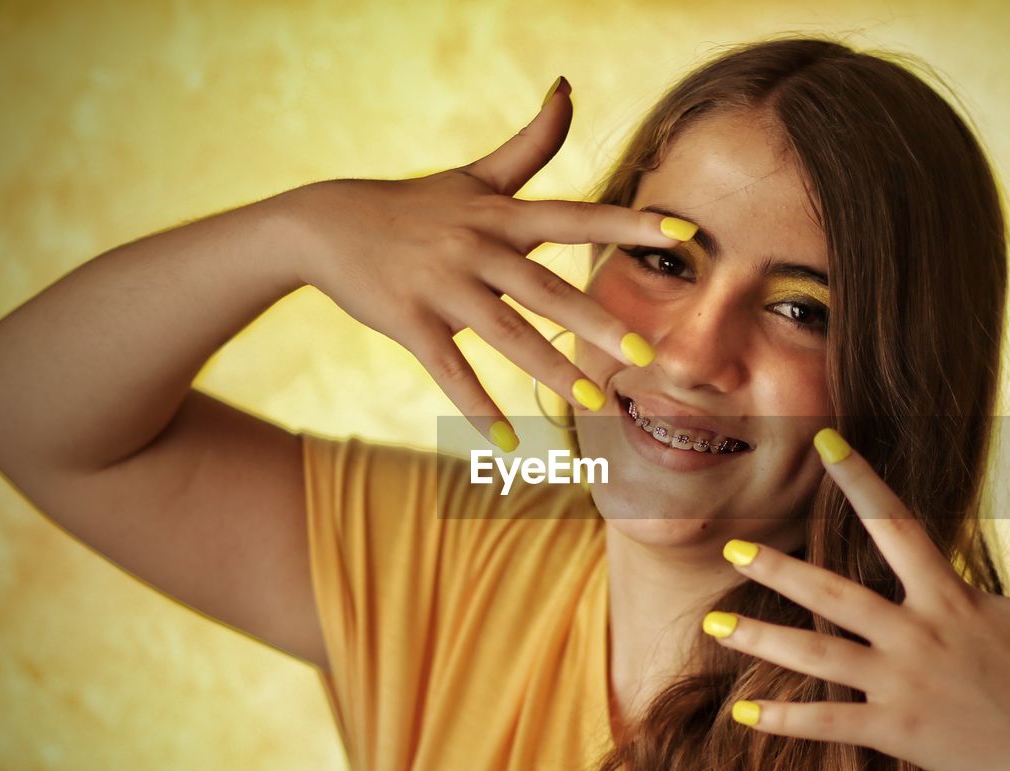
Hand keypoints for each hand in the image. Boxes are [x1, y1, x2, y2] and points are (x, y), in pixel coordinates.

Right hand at [277, 77, 691, 449]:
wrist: (324, 226)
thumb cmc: (413, 204)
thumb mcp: (473, 176)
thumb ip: (528, 145)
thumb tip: (567, 89)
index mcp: (499, 216)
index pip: (577, 217)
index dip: (630, 225)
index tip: (685, 237)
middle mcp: (476, 248)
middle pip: (545, 288)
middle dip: (597, 322)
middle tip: (646, 354)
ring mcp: (441, 287)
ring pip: (505, 334)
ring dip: (550, 372)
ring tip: (595, 404)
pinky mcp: (409, 322)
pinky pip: (450, 371)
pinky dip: (476, 408)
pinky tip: (508, 443)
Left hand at [707, 431, 1009, 770]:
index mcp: (950, 597)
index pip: (895, 524)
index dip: (859, 479)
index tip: (824, 441)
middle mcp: (916, 635)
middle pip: (832, 594)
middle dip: (777, 571)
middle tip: (729, 551)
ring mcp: (900, 685)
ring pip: (816, 657)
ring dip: (760, 641)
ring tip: (711, 627)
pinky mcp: (896, 732)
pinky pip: (830, 724)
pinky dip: (785, 721)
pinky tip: (744, 716)